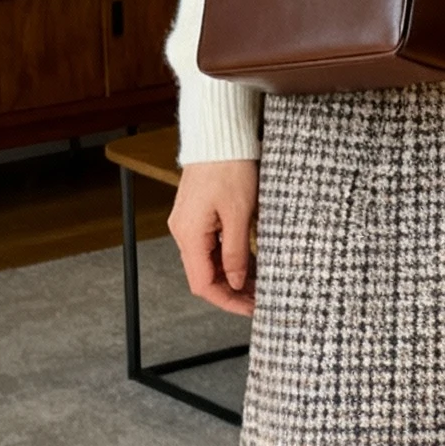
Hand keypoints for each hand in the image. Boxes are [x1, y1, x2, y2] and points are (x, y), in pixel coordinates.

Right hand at [169, 159, 258, 317]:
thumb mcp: (240, 215)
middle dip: (232, 291)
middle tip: (260, 300)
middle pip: (205, 276)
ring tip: (259, 286)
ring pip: (209, 263)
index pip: (203, 284)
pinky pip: (212, 246)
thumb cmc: (230, 168)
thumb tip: (234, 283)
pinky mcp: (199, 215)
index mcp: (189, 234)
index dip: (227, 301)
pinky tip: (250, 264)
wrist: (220, 136)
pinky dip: (230, 259)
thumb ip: (236, 253)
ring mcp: (190, 223)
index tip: (250, 309)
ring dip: (232, 276)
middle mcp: (184, 232)